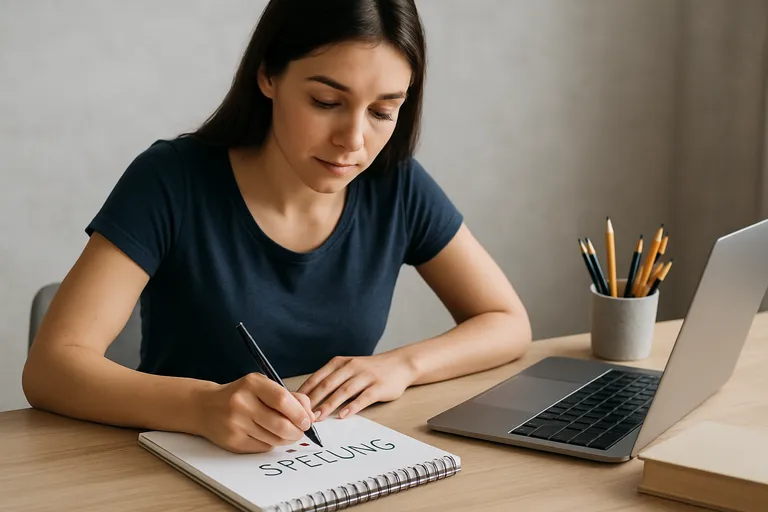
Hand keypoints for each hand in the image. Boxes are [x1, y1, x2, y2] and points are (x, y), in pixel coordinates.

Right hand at [196, 372, 314, 453]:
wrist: (206, 406)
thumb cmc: (240, 394)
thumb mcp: (262, 386)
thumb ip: (288, 396)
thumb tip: (310, 414)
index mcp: (252, 384)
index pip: (283, 400)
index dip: (300, 413)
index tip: (307, 420)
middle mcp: (242, 403)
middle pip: (281, 424)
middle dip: (297, 431)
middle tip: (301, 431)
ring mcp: (235, 423)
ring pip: (274, 439)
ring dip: (287, 439)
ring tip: (288, 433)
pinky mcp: (233, 441)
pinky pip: (263, 447)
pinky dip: (271, 444)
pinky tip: (268, 435)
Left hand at [297, 353, 416, 420]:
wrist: (400, 364)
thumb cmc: (370, 370)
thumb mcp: (349, 368)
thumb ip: (332, 379)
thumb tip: (308, 397)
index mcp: (340, 363)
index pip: (318, 377)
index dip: (305, 391)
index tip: (294, 405)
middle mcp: (351, 367)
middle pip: (328, 384)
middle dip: (314, 400)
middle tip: (302, 415)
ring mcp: (365, 376)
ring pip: (343, 391)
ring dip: (329, 405)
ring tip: (318, 418)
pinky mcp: (378, 387)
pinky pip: (363, 398)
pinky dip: (352, 407)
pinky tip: (343, 415)